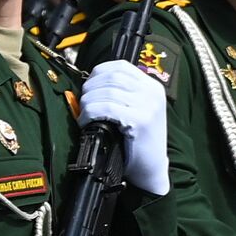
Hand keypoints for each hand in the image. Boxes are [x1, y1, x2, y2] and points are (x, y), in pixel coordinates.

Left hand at [78, 60, 169, 195]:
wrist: (151, 169)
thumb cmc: (137, 142)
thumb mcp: (134, 111)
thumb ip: (120, 95)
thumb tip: (89, 85)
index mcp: (152, 86)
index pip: (120, 66)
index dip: (98, 72)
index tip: (87, 86)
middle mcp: (152, 92)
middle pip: (111, 76)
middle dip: (90, 88)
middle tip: (82, 104)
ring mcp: (148, 105)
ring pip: (107, 91)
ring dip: (88, 103)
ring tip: (84, 116)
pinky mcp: (141, 120)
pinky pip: (107, 108)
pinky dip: (91, 113)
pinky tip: (87, 123)